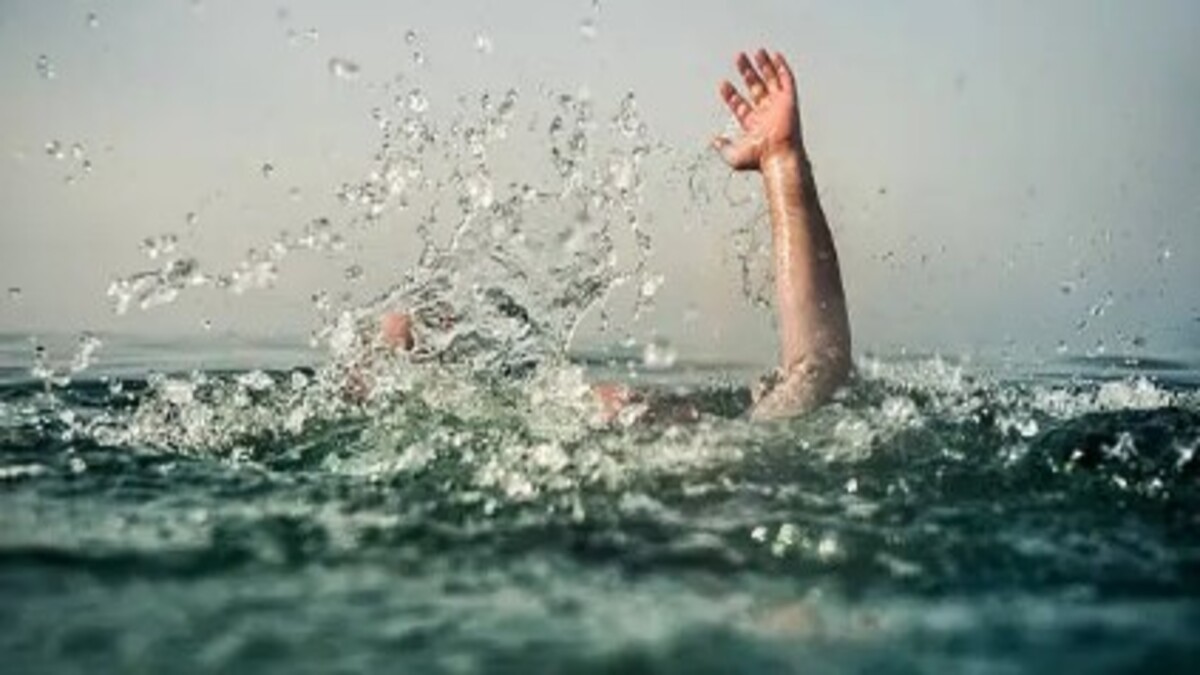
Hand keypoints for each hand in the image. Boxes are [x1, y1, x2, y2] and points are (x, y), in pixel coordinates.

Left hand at [714, 49, 802, 171]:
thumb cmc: (759, 159)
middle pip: (755, 87)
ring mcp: (778, 106)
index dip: (731, 94)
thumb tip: (715, 141)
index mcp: (753, 124)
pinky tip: (775, 57)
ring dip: (763, 66)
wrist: (777, 156)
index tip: (723, 84)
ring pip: (770, 80)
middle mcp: (766, 113)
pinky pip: (786, 80)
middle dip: (747, 72)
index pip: (740, 104)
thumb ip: (723, 147)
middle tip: (739, 58)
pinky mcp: (789, 101)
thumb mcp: (733, 155)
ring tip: (756, 52)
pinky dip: (782, 68)